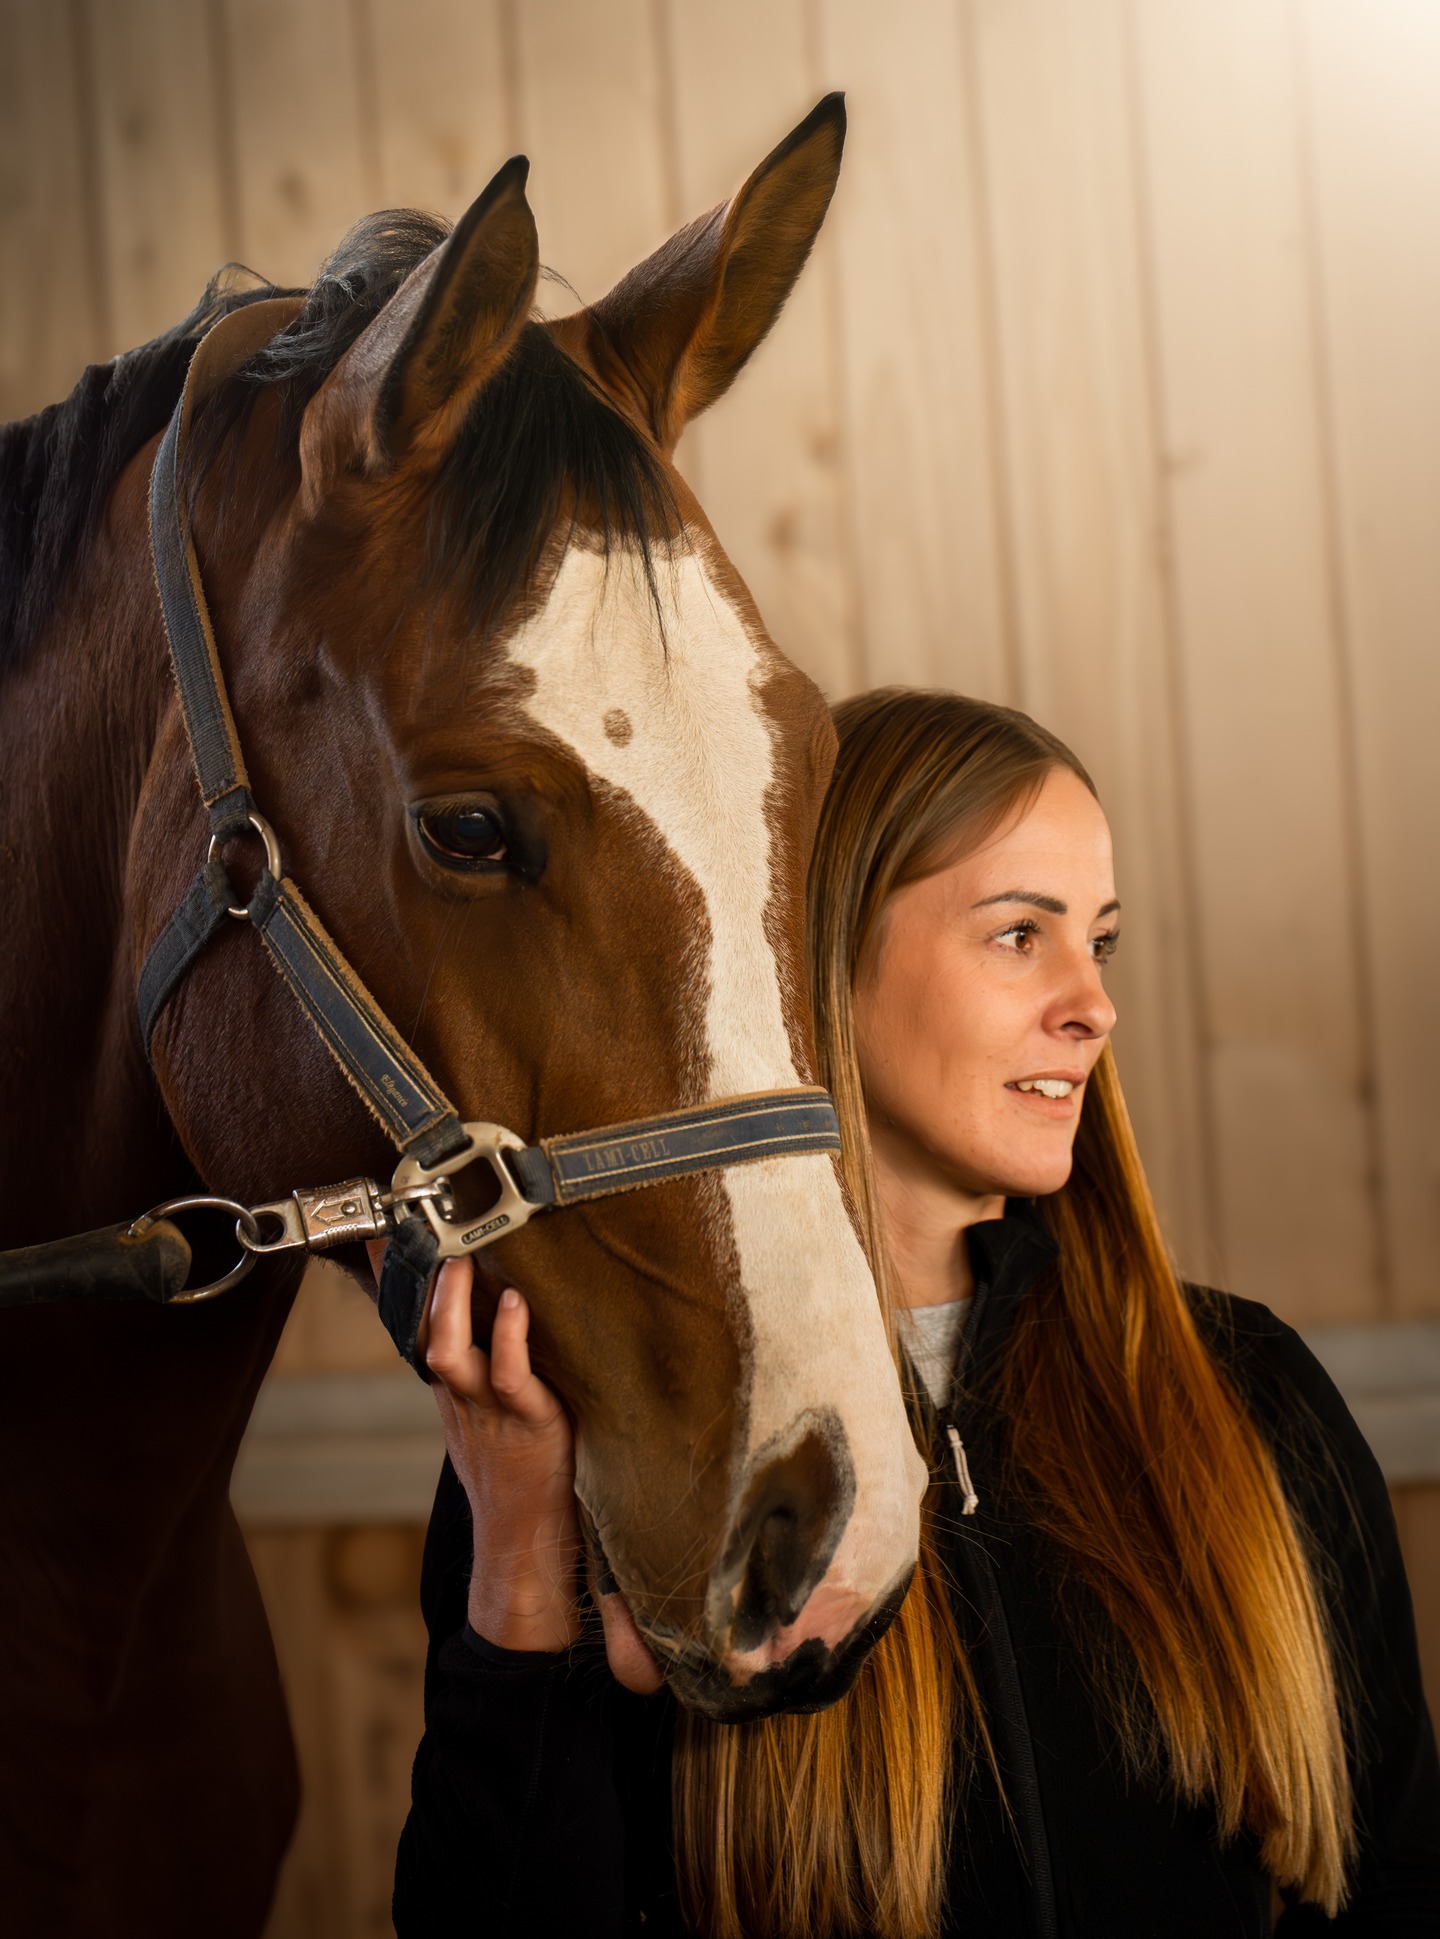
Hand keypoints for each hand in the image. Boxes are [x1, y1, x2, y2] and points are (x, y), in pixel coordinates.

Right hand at [363, 1245, 664, 1687]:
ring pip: (451, 1352)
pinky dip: (512, 1340)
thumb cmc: (525, 1471)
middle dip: (416, 1281)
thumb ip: (492, 1363)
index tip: (382, 1230)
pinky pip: (511, 1379)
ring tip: (461, 1256)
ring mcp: (490, 1412)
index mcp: (452, 1389)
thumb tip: (505, 1310)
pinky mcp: (532, 1425)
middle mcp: (461, 1396)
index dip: (396, 1279)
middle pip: (420, 1330)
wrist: (529, 1548)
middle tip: (421, 1228)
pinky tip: (519, 1306)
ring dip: (451, 1304)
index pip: (412, 1322)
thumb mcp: (494, 1412)